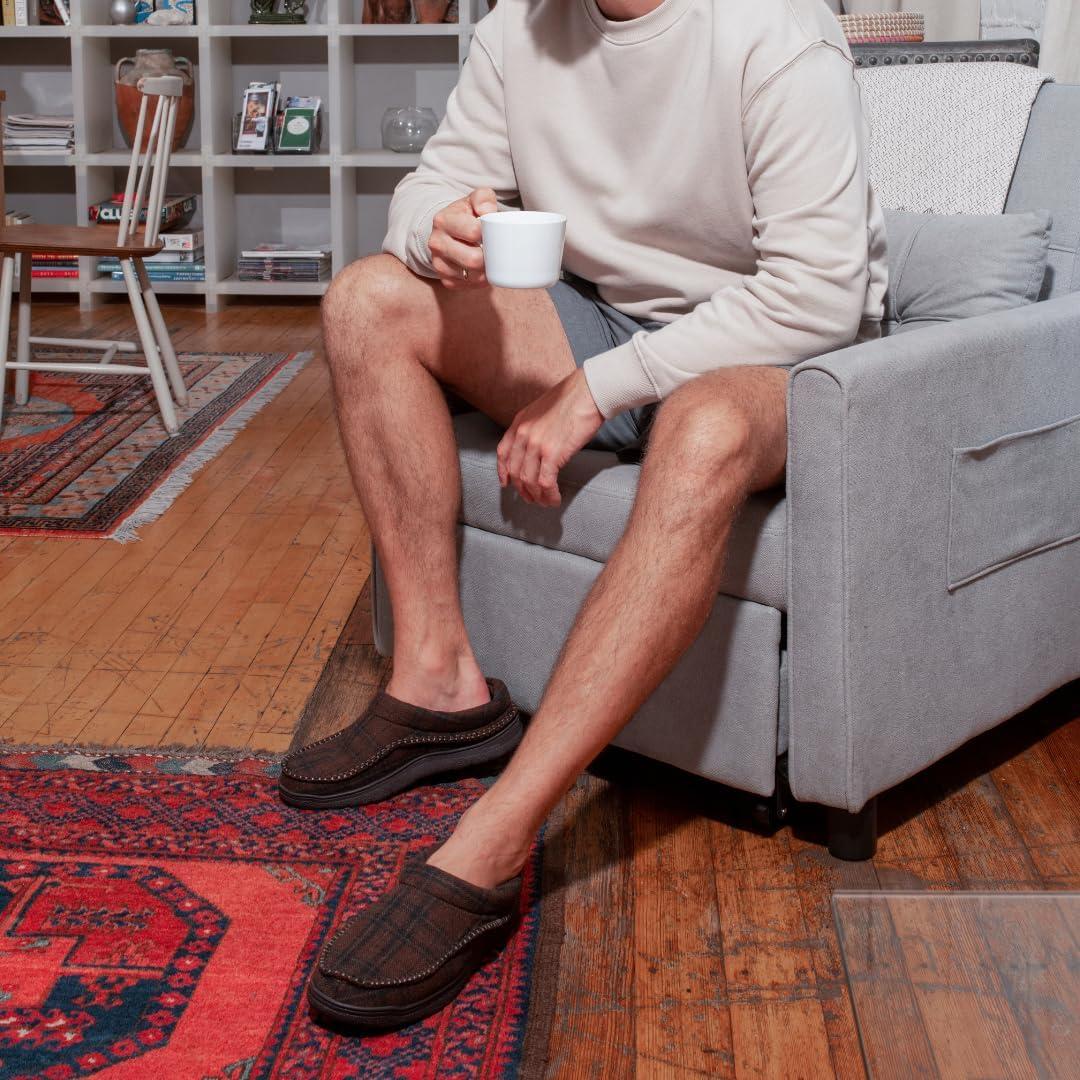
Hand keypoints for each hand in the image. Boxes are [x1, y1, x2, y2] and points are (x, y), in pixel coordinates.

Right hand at [428, 187, 497, 288]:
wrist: (449, 231)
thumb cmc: (467, 215)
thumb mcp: (475, 199)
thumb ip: (484, 198)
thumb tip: (488, 212)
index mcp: (443, 221)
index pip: (474, 232)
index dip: (490, 234)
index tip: (494, 232)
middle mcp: (436, 243)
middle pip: (473, 259)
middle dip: (490, 257)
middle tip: (496, 250)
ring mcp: (439, 264)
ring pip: (472, 276)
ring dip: (487, 271)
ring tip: (490, 259)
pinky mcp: (445, 280)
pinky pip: (469, 286)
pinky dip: (481, 280)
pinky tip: (483, 269)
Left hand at [498, 370, 603, 506]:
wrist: (590, 392)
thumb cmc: (573, 399)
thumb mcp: (543, 410)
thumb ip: (535, 427)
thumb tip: (539, 446)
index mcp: (520, 422)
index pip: (503, 452)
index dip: (503, 472)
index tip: (506, 483)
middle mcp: (524, 434)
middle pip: (515, 471)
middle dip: (522, 490)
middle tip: (531, 498)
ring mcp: (536, 444)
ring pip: (529, 480)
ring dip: (537, 496)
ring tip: (545, 502)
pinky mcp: (552, 453)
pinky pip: (545, 482)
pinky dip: (549, 495)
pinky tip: (555, 498)